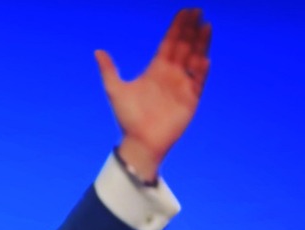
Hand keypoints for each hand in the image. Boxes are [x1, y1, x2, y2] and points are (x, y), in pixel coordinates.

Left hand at [95, 8, 211, 180]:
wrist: (140, 141)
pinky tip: (203, 58)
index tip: (185, 12)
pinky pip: (198, 81)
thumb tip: (97, 51)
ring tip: (206, 27)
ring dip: (201, 44)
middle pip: (184, 46)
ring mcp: (182, 85)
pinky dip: (201, 70)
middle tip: (198, 11)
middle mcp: (171, 74)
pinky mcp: (190, 99)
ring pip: (195, 59)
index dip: (177, 27)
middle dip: (191, 29)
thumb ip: (109, 70)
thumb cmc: (128, 118)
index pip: (169, 42)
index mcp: (156, 69)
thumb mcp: (115, 90)